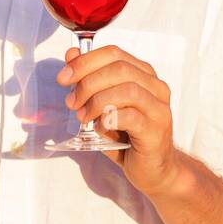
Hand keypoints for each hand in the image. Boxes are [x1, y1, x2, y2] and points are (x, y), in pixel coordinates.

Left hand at [55, 43, 180, 194]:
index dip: (85, 62)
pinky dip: (109, 119)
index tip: (63, 78)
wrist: (153, 169)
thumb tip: (71, 55)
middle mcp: (156, 87)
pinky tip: (99, 127)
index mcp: (143, 74)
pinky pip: (131, 117)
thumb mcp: (103, 104)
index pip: (113, 53)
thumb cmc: (127, 135)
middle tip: (72, 102)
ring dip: (97, 102)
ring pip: (127, 90)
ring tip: (83, 117)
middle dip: (88, 83)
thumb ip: (89, 80)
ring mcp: (159, 108)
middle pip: (119, 69)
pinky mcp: (156, 130)